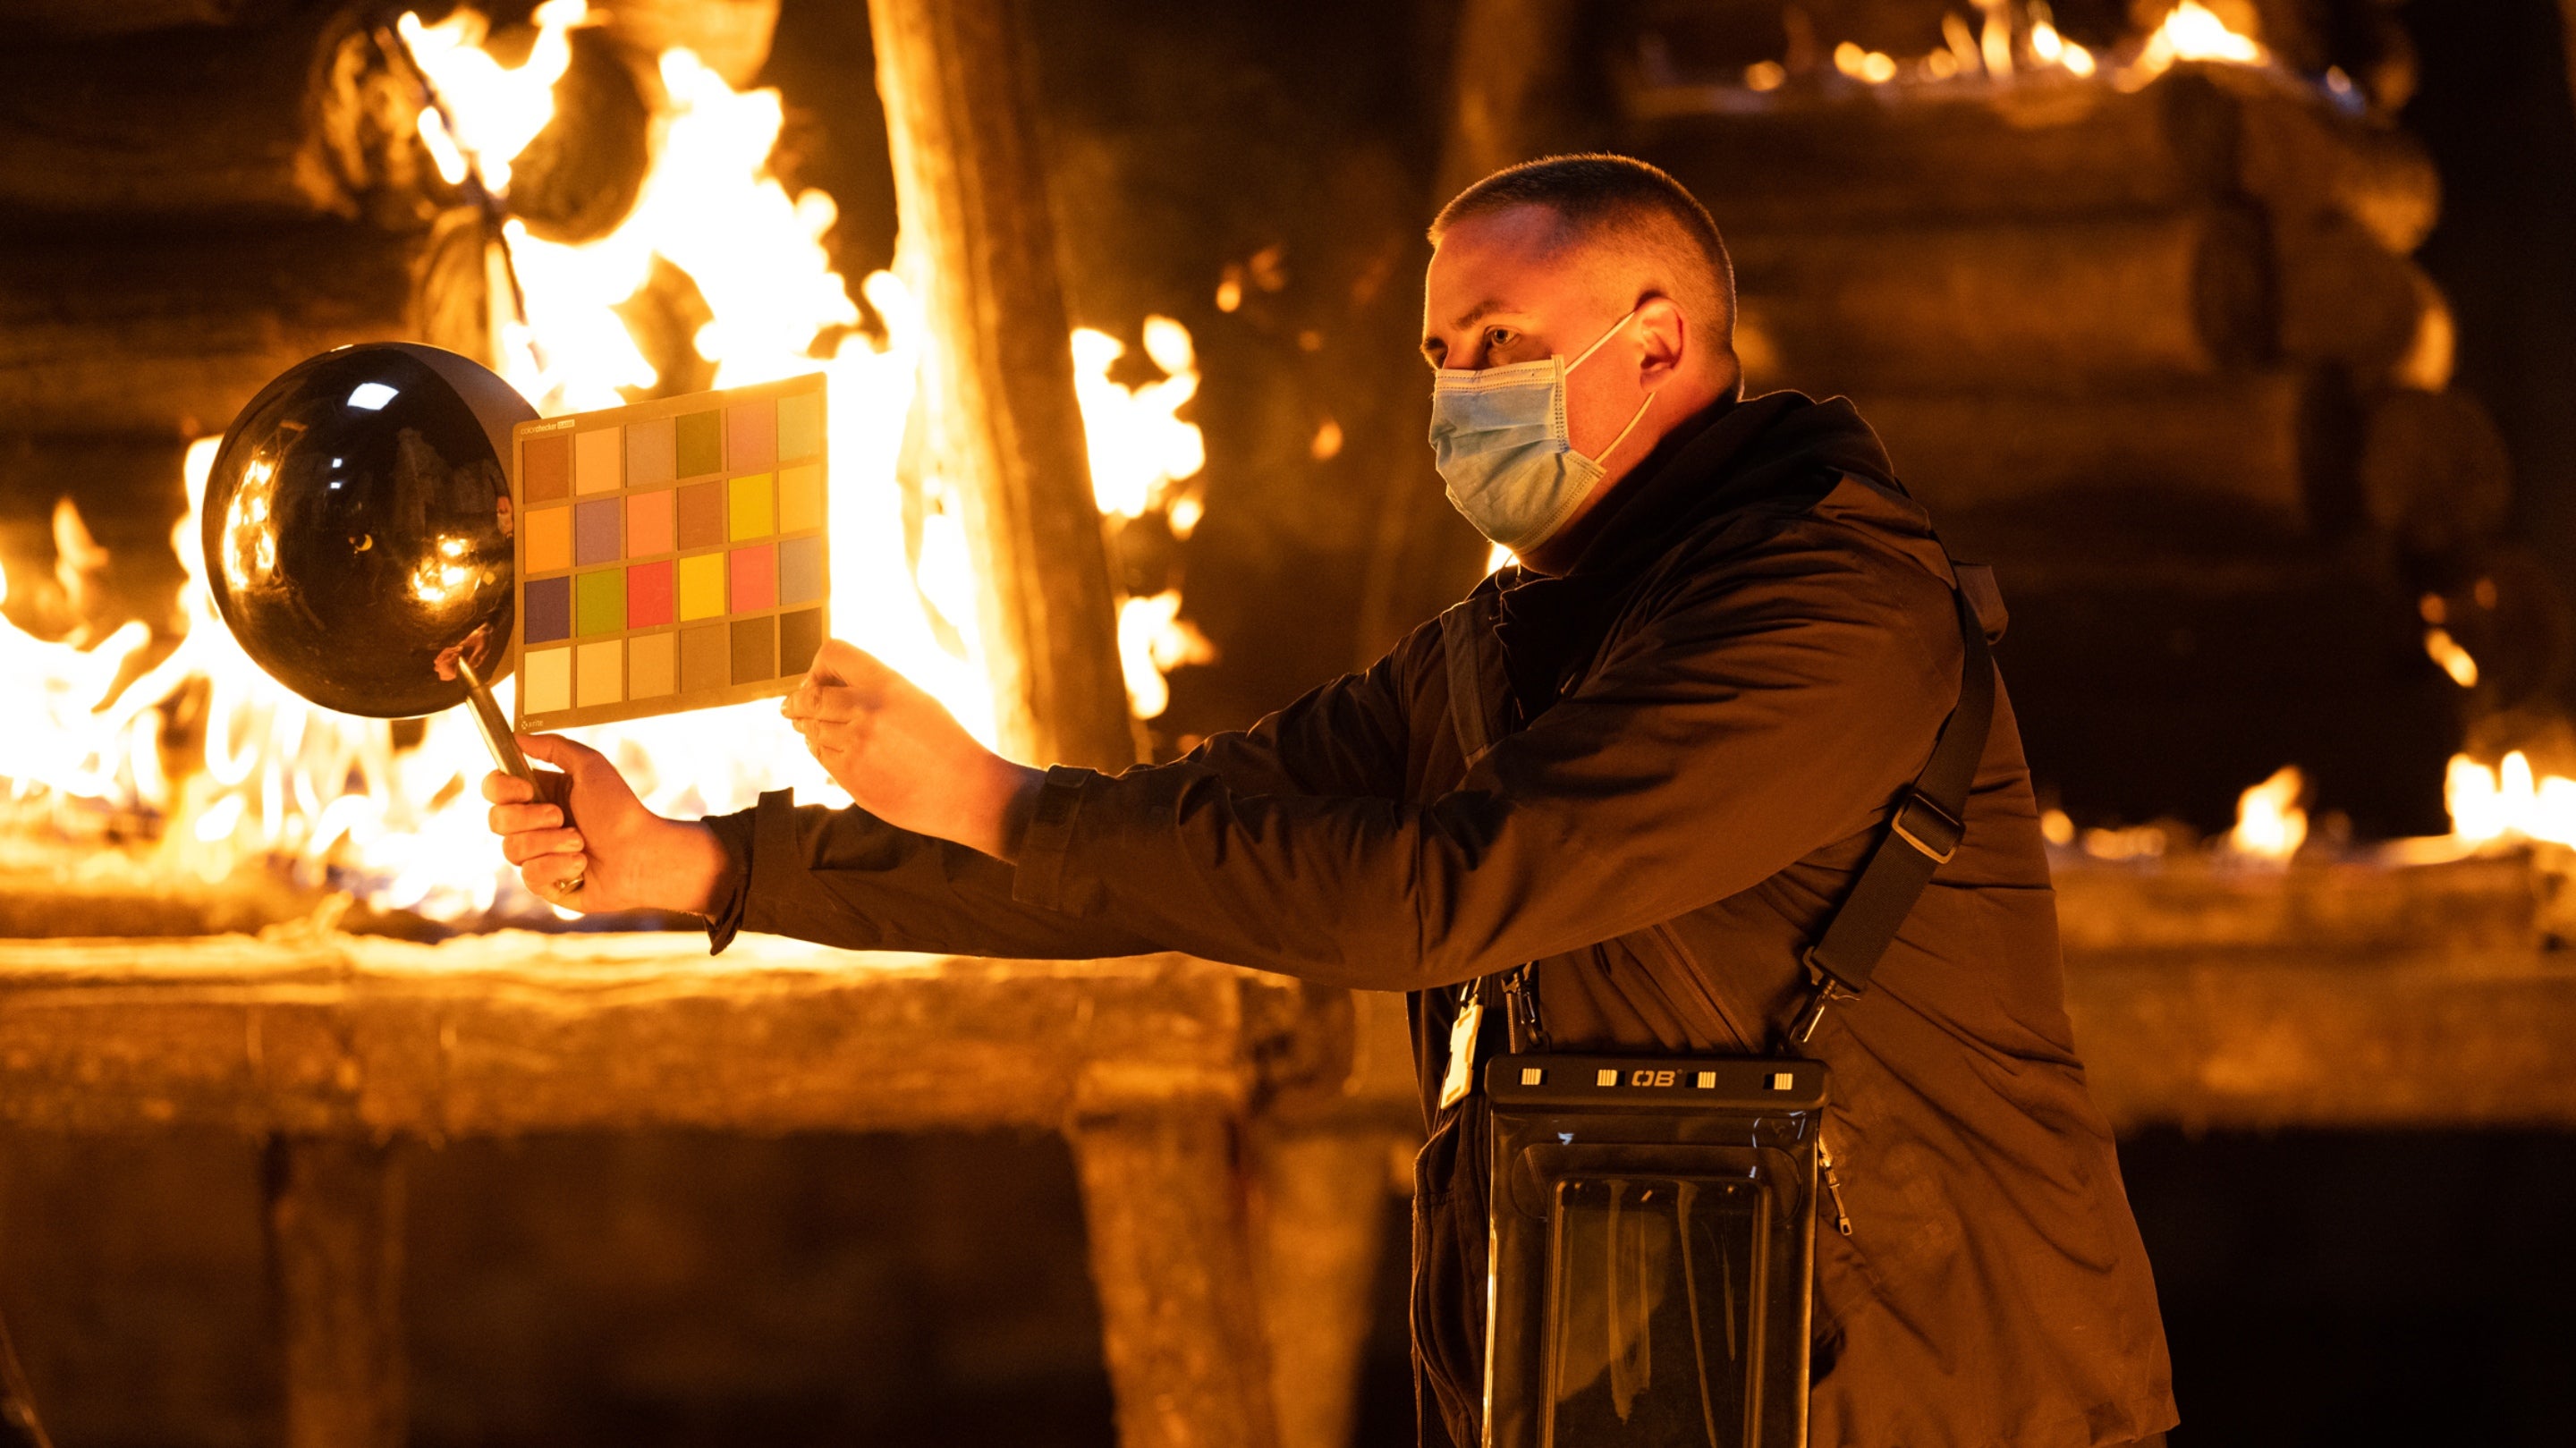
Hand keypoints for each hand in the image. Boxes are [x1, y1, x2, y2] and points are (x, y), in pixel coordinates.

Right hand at [482, 733, 736, 915]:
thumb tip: (518, 737)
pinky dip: (558, 866)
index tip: (526, 789)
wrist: (642, 854)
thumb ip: (554, 747)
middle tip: (562, 817)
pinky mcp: (544, 883)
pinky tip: (581, 864)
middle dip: (529, 818)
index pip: (494, 789)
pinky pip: (529, 875)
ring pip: (511, 849)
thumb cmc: (620, 810)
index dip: (501, 789)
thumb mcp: (591, 767)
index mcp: (540, 795)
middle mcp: (533, 825)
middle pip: (496, 820)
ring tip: (580, 842)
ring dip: (550, 843)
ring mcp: (536, 855)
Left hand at [782, 638, 1042, 858]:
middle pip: (810, 697)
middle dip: (798, 702)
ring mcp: (856, 744)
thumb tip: (824, 688)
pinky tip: (833, 749)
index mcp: (888, 683)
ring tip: (814, 728)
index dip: (819, 667)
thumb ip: (874, 690)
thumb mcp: (916, 700)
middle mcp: (867, 710)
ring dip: (810, 728)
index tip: (819, 682)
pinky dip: (820, 749)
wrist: (966, 792)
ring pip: (812, 729)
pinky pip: (820, 756)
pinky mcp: (851, 776)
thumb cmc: (945, 743)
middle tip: (792, 707)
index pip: (832, 653)